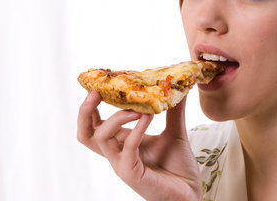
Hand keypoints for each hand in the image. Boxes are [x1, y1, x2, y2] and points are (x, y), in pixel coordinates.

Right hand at [77, 91, 201, 200]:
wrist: (190, 192)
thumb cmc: (178, 166)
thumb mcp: (175, 132)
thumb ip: (173, 110)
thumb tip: (176, 86)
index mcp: (122, 143)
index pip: (95, 124)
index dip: (91, 106)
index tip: (99, 85)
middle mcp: (117, 153)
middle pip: (85, 134)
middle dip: (86, 112)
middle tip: (96, 92)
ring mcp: (121, 164)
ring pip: (100, 138)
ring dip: (117, 117)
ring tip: (137, 107)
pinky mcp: (131, 174)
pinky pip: (126, 149)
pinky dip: (135, 131)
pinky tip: (147, 118)